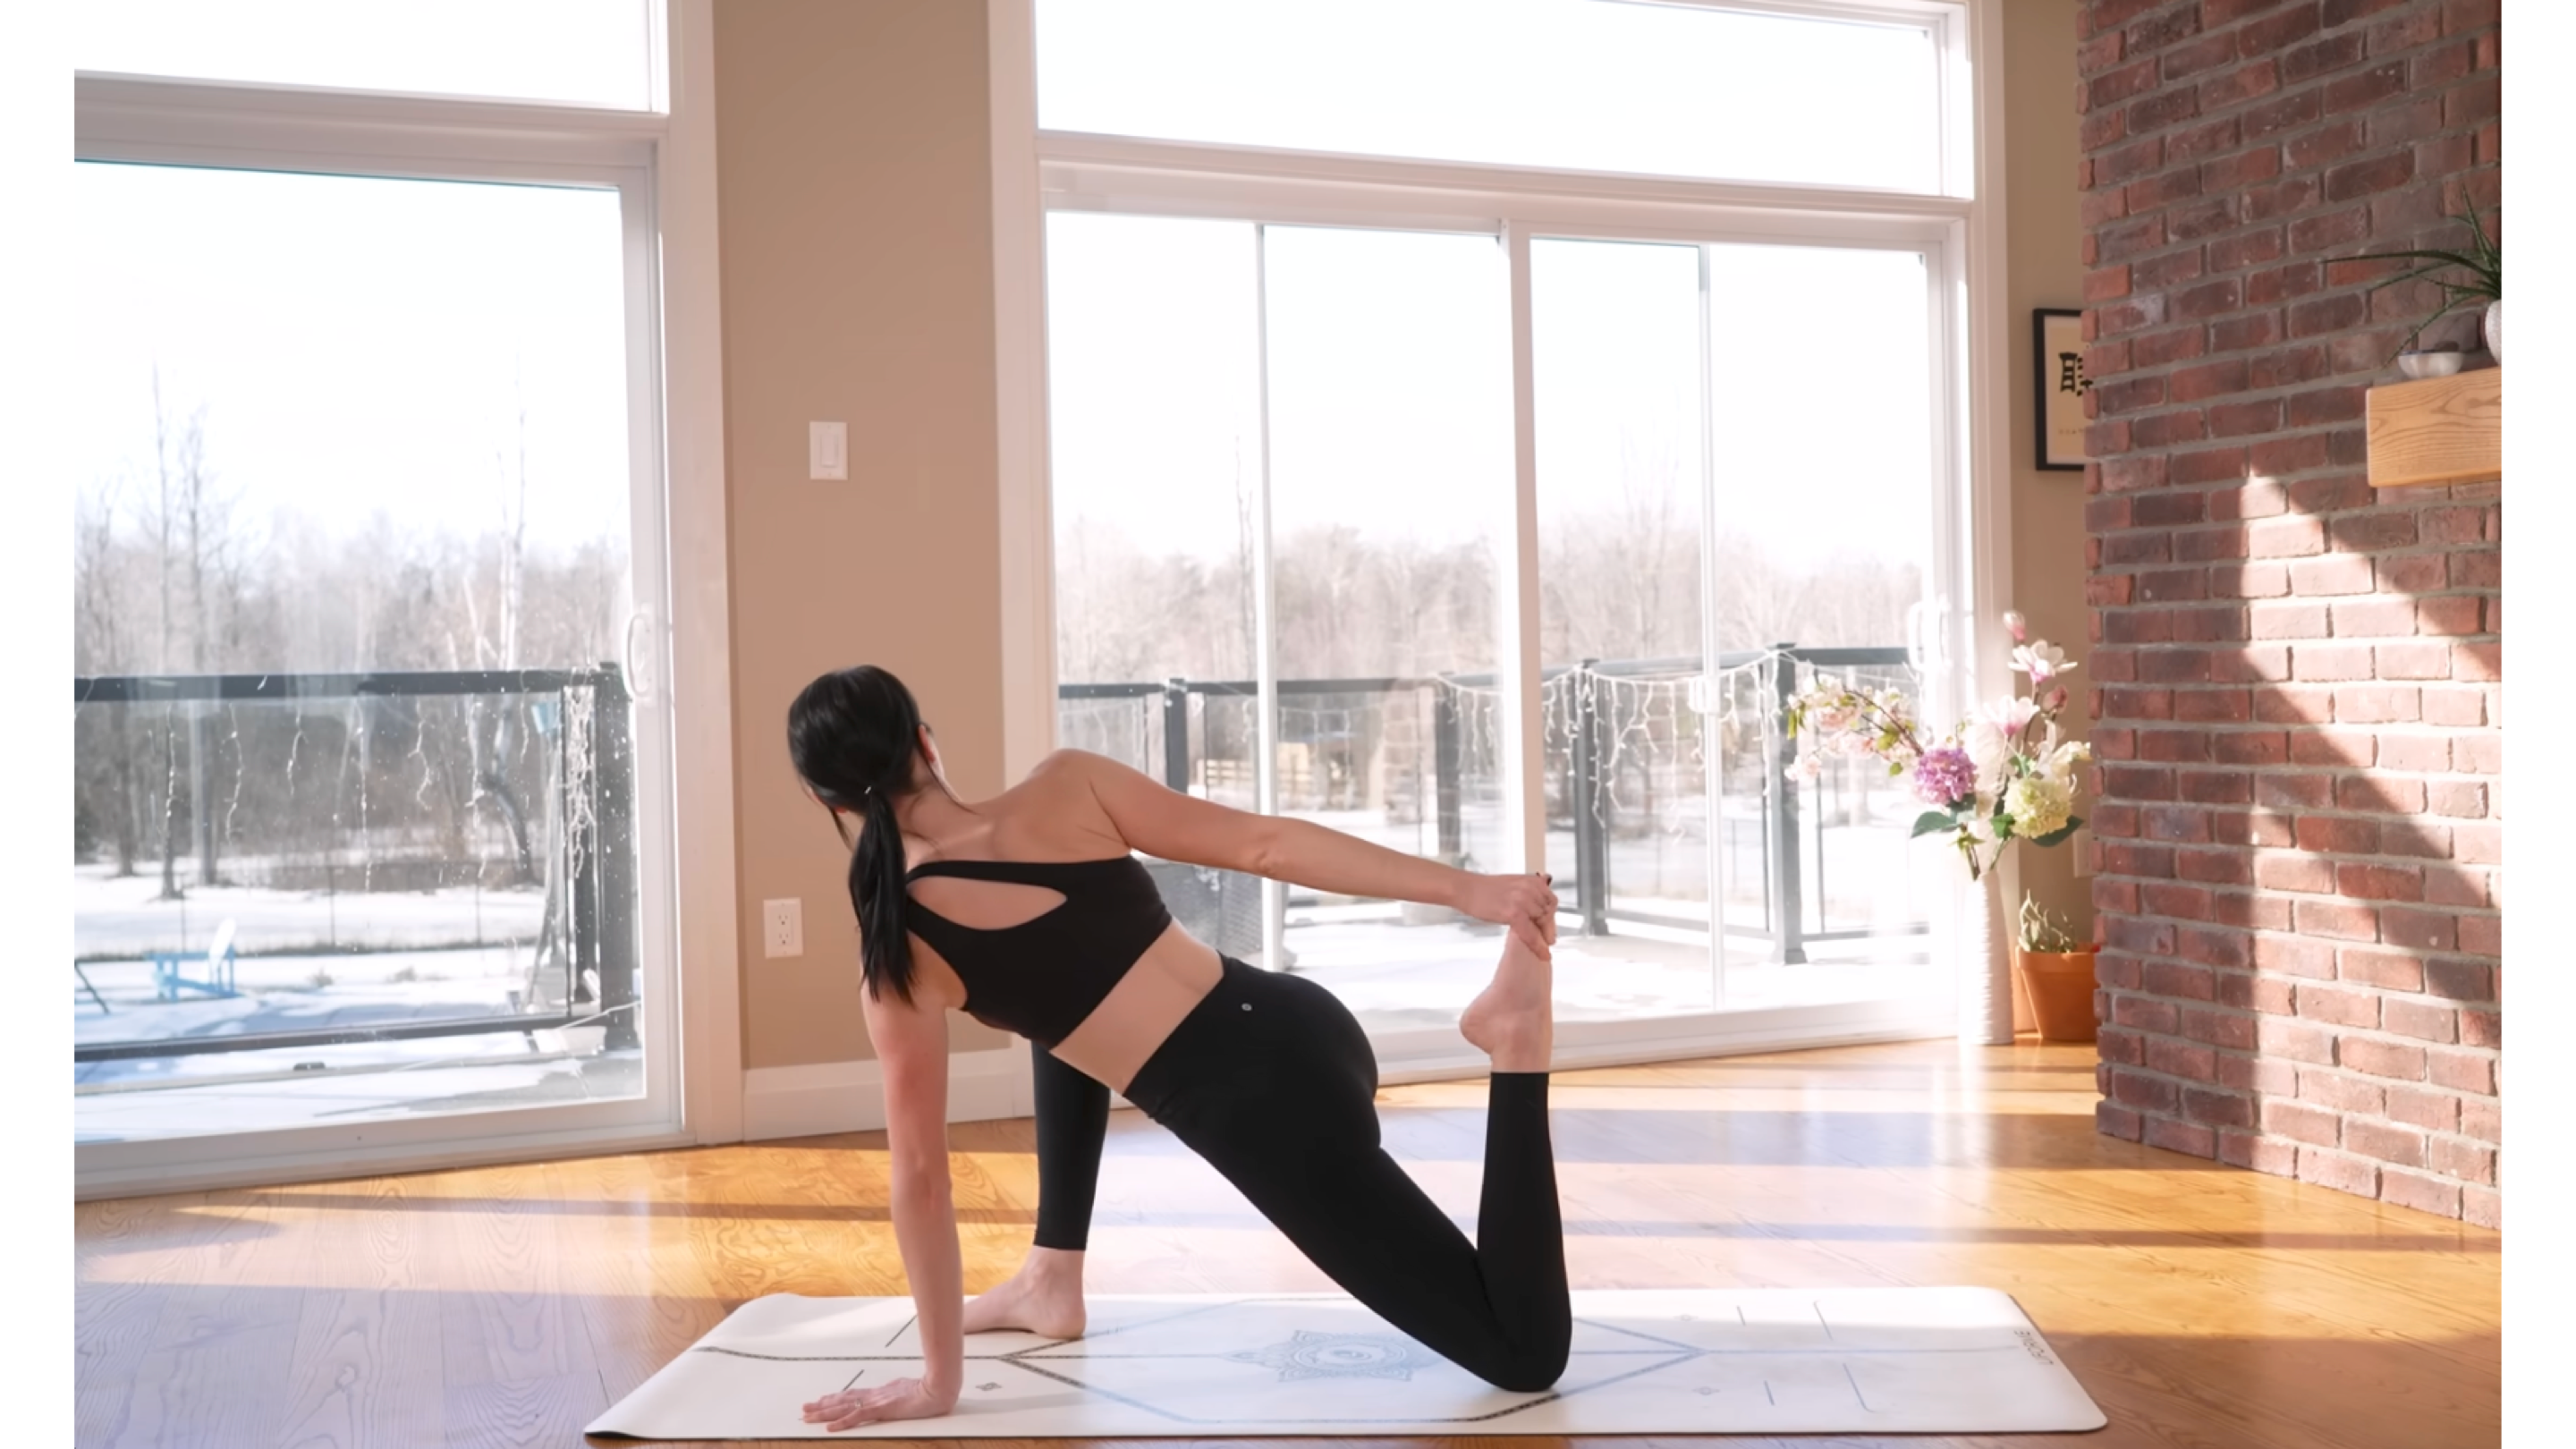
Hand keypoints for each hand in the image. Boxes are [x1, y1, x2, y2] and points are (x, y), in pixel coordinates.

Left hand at [801, 1376, 957, 1431]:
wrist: (937, 1388)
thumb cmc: (929, 1389)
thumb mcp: (908, 1390)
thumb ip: (898, 1393)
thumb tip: (896, 1394)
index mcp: (880, 1392)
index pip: (852, 1395)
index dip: (835, 1399)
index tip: (821, 1400)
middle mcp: (874, 1395)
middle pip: (842, 1400)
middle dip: (822, 1405)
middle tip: (805, 1408)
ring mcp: (876, 1402)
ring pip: (844, 1407)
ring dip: (824, 1413)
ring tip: (808, 1416)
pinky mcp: (881, 1409)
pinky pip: (857, 1416)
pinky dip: (842, 1422)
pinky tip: (829, 1427)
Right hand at [1457, 871, 1557, 957]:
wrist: (1467, 889)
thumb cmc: (1486, 889)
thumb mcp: (1515, 885)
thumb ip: (1530, 894)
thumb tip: (1542, 910)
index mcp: (1533, 881)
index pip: (1551, 902)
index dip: (1551, 918)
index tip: (1551, 929)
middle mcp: (1531, 888)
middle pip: (1548, 914)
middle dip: (1548, 928)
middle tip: (1548, 941)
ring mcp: (1523, 900)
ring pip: (1541, 924)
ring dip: (1542, 937)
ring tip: (1542, 947)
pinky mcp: (1514, 913)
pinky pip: (1531, 933)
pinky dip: (1537, 946)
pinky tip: (1542, 954)